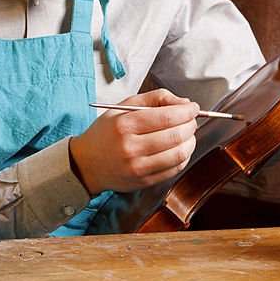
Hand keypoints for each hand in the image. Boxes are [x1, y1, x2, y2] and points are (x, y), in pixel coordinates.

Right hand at [68, 89, 198, 194]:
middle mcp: (131, 148)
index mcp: (125, 125)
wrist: (86, 164)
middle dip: (191, 124)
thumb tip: (184, 103)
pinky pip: (174, 169)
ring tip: (187, 133)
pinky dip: (183, 156)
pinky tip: (179, 148)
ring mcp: (138, 168)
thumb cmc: (107, 132)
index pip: (167, 116)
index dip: (187, 111)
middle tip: (191, 119)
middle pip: (176, 135)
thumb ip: (155, 98)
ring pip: (179, 154)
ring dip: (191, 141)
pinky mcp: (144, 182)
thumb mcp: (124, 106)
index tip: (193, 107)